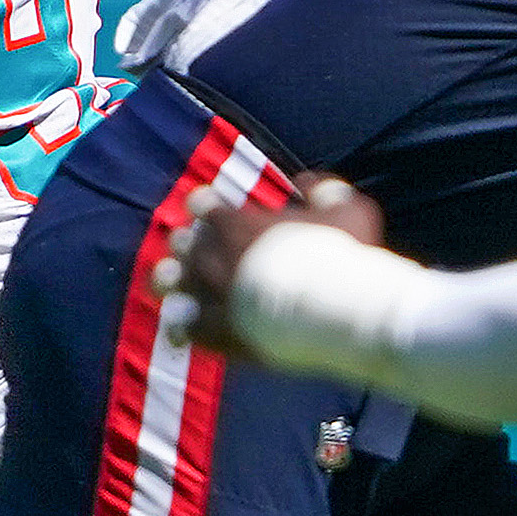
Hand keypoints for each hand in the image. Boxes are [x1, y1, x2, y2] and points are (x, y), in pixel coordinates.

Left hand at [154, 173, 384, 353]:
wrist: (335, 313)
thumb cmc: (343, 257)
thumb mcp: (348, 210)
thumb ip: (325, 191)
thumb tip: (308, 184)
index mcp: (235, 223)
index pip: (200, 203)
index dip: (205, 205)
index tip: (213, 211)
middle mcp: (212, 255)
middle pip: (181, 242)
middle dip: (189, 244)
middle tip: (204, 252)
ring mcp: (208, 294)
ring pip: (168, 281)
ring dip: (173, 280)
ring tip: (181, 286)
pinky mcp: (213, 331)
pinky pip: (181, 326)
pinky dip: (182, 325)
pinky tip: (186, 329)